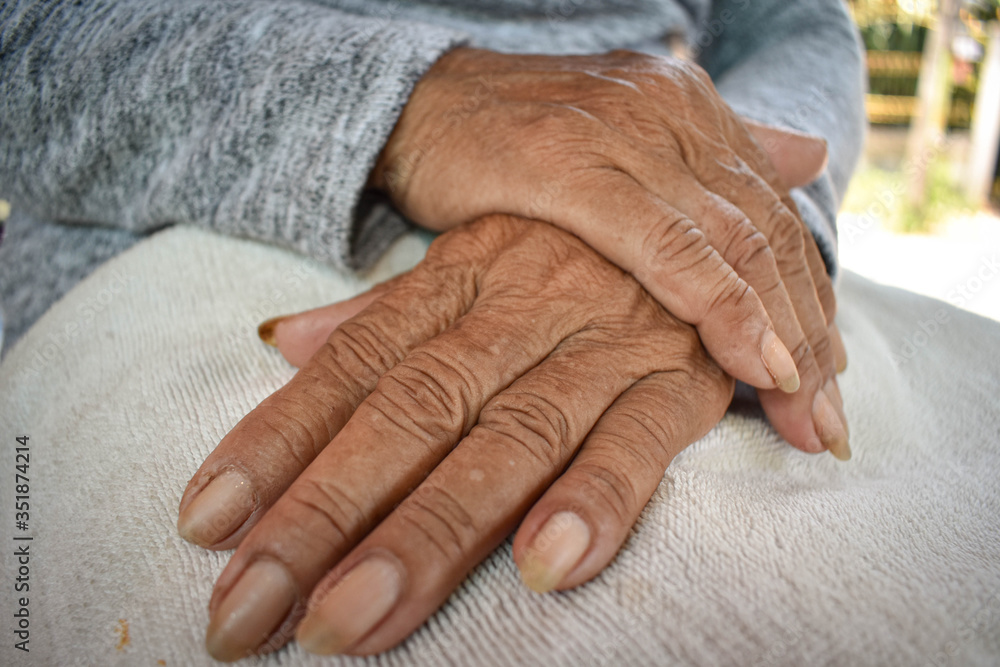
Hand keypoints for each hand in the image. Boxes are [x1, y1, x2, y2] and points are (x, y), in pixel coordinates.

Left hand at [177, 215, 732, 659]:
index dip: (275, 442)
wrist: (702, 209)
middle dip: (322, 516)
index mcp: (459, 280)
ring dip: (429, 534)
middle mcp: (521, 310)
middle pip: (410, 414)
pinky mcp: (681, 382)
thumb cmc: (573, 251)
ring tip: (349, 623)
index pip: (352, 368)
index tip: (204, 524)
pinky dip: (594, 501)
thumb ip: (382, 318)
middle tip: (244, 614)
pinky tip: (542, 571)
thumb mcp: (472, 268)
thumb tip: (283, 346)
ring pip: (507, 440)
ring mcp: (603, 345)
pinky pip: (639, 444)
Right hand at [370, 47, 847, 456]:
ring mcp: (624, 136)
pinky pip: (664, 243)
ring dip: (783, 332)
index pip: (772, 217)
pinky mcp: (568, 164)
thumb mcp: (628, 141)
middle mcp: (672, 116)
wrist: (416, 104)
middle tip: (830, 421)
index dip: (809, 301)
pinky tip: (753, 361)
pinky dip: (717, 303)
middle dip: (809, 332)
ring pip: (735, 241)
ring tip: (807, 411)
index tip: (828, 381)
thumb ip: (717, 158)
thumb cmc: (514, 141)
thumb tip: (810, 155)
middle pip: (767, 235)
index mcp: (690, 113)